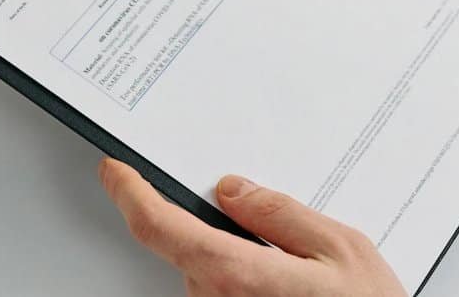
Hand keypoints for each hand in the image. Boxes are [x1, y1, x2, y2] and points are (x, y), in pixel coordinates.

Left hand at [99, 158, 405, 296]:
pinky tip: (288, 292)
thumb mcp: (342, 248)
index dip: (130, 194)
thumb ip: (280, 212)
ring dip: (239, 267)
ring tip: (301, 277)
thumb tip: (236, 190)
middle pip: (191, 251)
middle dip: (220, 232)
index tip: (116, 173)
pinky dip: (246, 289)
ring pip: (209, 279)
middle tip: (277, 238)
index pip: (159, 227)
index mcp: (238, 275)